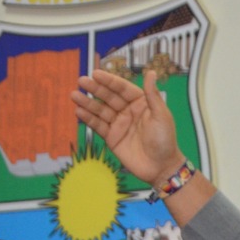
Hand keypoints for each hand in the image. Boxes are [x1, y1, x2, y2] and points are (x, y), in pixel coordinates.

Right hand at [71, 68, 183, 185]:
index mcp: (141, 103)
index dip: (109, 81)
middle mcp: (128, 111)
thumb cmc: (165, 140)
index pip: (122, 88)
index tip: (96, 74)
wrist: (161, 167)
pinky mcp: (112, 137)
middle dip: (95, 89)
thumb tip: (151, 72)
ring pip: (100, 110)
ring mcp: (119, 124)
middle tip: (81, 81)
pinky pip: (98, 125)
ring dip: (87, 103)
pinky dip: (88, 118)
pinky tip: (78, 111)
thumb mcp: (161, 115)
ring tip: (74, 95)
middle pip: (109, 97)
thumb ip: (152, 94)